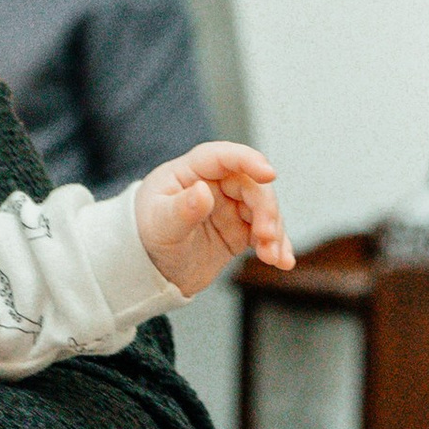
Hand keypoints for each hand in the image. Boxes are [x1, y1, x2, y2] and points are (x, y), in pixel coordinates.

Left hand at [132, 140, 292, 299]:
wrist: (147, 271)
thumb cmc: (145, 239)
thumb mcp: (160, 226)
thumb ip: (181, 210)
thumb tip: (203, 192)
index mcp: (190, 172)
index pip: (222, 157)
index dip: (247, 160)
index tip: (269, 173)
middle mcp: (214, 184)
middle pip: (251, 185)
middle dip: (266, 209)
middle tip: (267, 236)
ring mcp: (229, 207)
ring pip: (263, 209)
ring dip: (275, 231)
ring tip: (274, 257)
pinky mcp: (239, 230)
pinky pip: (264, 233)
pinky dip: (276, 246)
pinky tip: (282, 261)